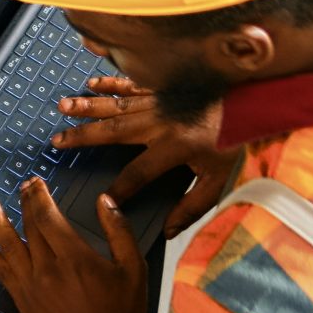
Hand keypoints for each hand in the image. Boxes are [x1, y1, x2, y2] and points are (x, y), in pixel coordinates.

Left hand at [0, 178, 148, 312]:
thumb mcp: (133, 269)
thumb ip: (118, 231)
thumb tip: (105, 201)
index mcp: (74, 258)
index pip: (48, 216)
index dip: (38, 196)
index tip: (34, 182)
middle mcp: (47, 269)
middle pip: (27, 226)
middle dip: (21, 202)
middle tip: (18, 185)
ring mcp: (31, 285)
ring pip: (6, 244)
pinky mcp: (22, 300)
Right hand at [54, 76, 243, 235]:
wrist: (255, 100)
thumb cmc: (238, 140)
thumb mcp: (220, 181)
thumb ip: (193, 207)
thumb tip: (168, 230)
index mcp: (173, 147)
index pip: (137, 174)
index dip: (119, 190)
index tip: (102, 200)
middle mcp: (160, 122)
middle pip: (114, 132)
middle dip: (83, 137)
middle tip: (58, 141)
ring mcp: (160, 101)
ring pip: (117, 105)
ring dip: (88, 107)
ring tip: (63, 108)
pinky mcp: (164, 87)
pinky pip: (132, 84)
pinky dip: (111, 82)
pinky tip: (92, 83)